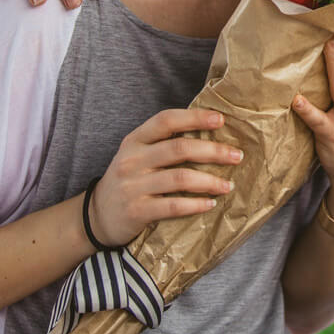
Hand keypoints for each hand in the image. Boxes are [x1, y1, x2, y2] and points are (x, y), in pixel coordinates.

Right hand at [89, 109, 244, 246]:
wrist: (97, 216)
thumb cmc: (129, 180)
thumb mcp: (137, 155)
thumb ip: (164, 143)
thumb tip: (211, 133)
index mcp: (135, 140)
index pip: (166, 120)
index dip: (195, 117)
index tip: (220, 119)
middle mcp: (132, 160)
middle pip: (179, 148)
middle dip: (213, 151)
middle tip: (237, 156)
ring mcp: (133, 186)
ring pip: (179, 178)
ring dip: (209, 181)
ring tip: (228, 185)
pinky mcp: (136, 211)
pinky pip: (173, 206)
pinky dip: (195, 204)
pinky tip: (210, 204)